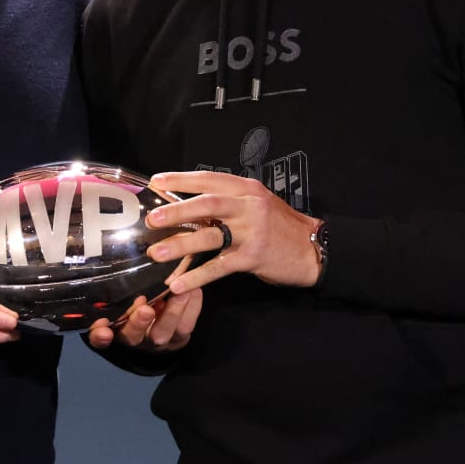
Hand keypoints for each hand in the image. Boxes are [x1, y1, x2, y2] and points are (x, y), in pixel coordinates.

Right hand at [85, 289, 201, 352]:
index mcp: (114, 328)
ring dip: (171, 313)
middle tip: (145, 308)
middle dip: (138, 323)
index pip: (100, 338)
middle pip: (132, 337)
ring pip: (162, 333)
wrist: (164, 317)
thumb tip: (105, 250)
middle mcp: (133, 337)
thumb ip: (114, 282)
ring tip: (180, 292)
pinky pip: (185, 327)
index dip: (100, 336)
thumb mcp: (121, 290)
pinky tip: (195, 290)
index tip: (101, 329)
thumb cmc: (133, 295)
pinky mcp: (180, 338)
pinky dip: (191, 309)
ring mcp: (157, 339)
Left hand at [146, 170, 322, 293]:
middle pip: (207, 204)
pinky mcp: (253, 257)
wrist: (313, 249)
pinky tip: (178, 284)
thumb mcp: (258, 204)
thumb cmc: (280, 226)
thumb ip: (230, 202)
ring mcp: (252, 232)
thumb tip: (189, 205)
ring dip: (180, 245)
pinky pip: (219, 267)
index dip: (181, 179)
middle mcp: (249, 206)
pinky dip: (197, 276)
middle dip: (176, 211)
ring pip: (210, 236)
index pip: (210, 179)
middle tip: (152, 218)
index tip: (156, 181)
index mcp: (247, 189)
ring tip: (156, 253)